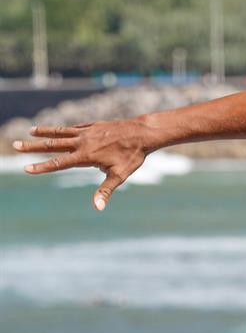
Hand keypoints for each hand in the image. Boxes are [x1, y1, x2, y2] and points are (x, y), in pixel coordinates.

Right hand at [12, 119, 152, 210]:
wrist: (143, 132)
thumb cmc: (132, 156)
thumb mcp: (120, 175)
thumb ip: (106, 190)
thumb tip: (97, 207)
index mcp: (86, 156)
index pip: (59, 163)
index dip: (42, 166)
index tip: (26, 168)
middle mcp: (83, 142)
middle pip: (53, 144)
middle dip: (34, 146)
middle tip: (15, 145)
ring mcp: (88, 132)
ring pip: (62, 132)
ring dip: (45, 132)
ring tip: (30, 131)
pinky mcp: (95, 125)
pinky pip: (75, 127)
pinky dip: (64, 128)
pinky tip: (58, 129)